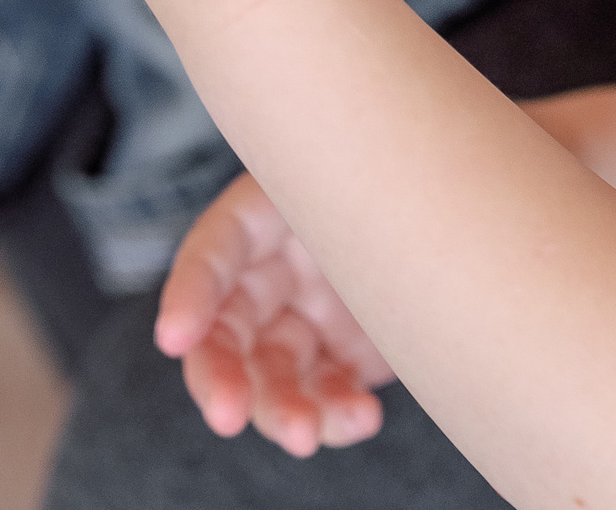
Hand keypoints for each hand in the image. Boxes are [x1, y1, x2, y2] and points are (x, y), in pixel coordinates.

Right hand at [156, 173, 393, 457]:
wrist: (442, 215)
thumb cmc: (402, 178)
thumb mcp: (364, 183)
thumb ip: (348, 203)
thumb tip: (369, 210)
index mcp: (261, 218)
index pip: (211, 255)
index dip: (188, 297)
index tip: (173, 339)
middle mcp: (271, 276)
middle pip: (226, 335)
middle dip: (221, 380)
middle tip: (227, 418)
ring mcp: (303, 322)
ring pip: (274, 380)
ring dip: (282, 412)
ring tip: (306, 436)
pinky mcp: (338, 359)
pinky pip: (325, 398)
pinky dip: (337, 416)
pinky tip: (363, 418)